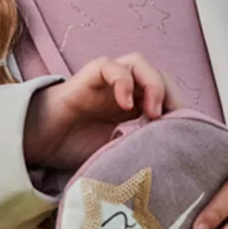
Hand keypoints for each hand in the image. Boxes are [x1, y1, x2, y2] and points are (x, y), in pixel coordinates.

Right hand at [24, 54, 183, 169]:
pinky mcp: (90, 75)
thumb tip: (170, 164)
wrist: (41, 143)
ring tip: (152, 113)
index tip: (186, 135)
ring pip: (140, 64)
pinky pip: (111, 66)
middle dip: (171, 97)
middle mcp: (126, 89)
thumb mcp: (118, 154)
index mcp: (136, 106)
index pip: (168, 97)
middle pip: (160, 77)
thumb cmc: (77, 148)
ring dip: (152, 85)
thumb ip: (141, 150)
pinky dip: (122, 80)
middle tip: (171, 124)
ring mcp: (108, 81)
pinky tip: (124, 105)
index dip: (180, 111)